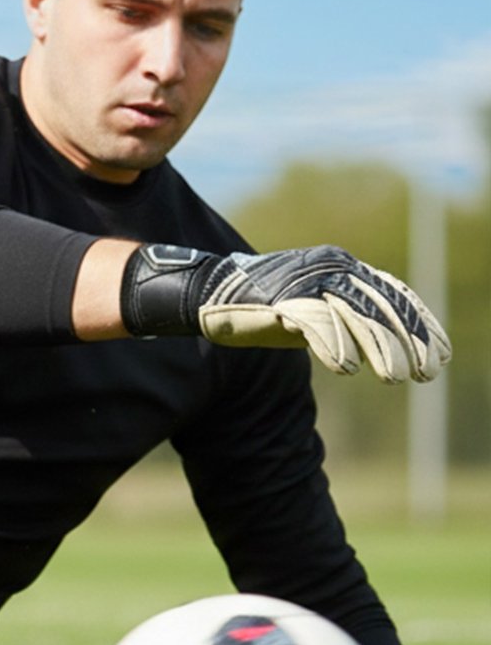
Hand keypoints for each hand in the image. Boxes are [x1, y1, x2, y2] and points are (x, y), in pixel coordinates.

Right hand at [121, 244, 451, 382]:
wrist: (206, 294)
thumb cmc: (260, 308)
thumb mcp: (313, 311)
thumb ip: (346, 320)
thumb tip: (384, 346)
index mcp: (343, 267)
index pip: (394, 294)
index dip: (421, 325)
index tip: (439, 354)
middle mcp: (332, 268)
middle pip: (382, 306)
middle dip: (409, 342)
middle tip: (425, 373)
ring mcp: (307, 281)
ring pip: (357, 316)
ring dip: (380, 349)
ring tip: (395, 378)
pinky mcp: (283, 298)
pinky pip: (317, 324)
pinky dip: (334, 347)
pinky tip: (346, 370)